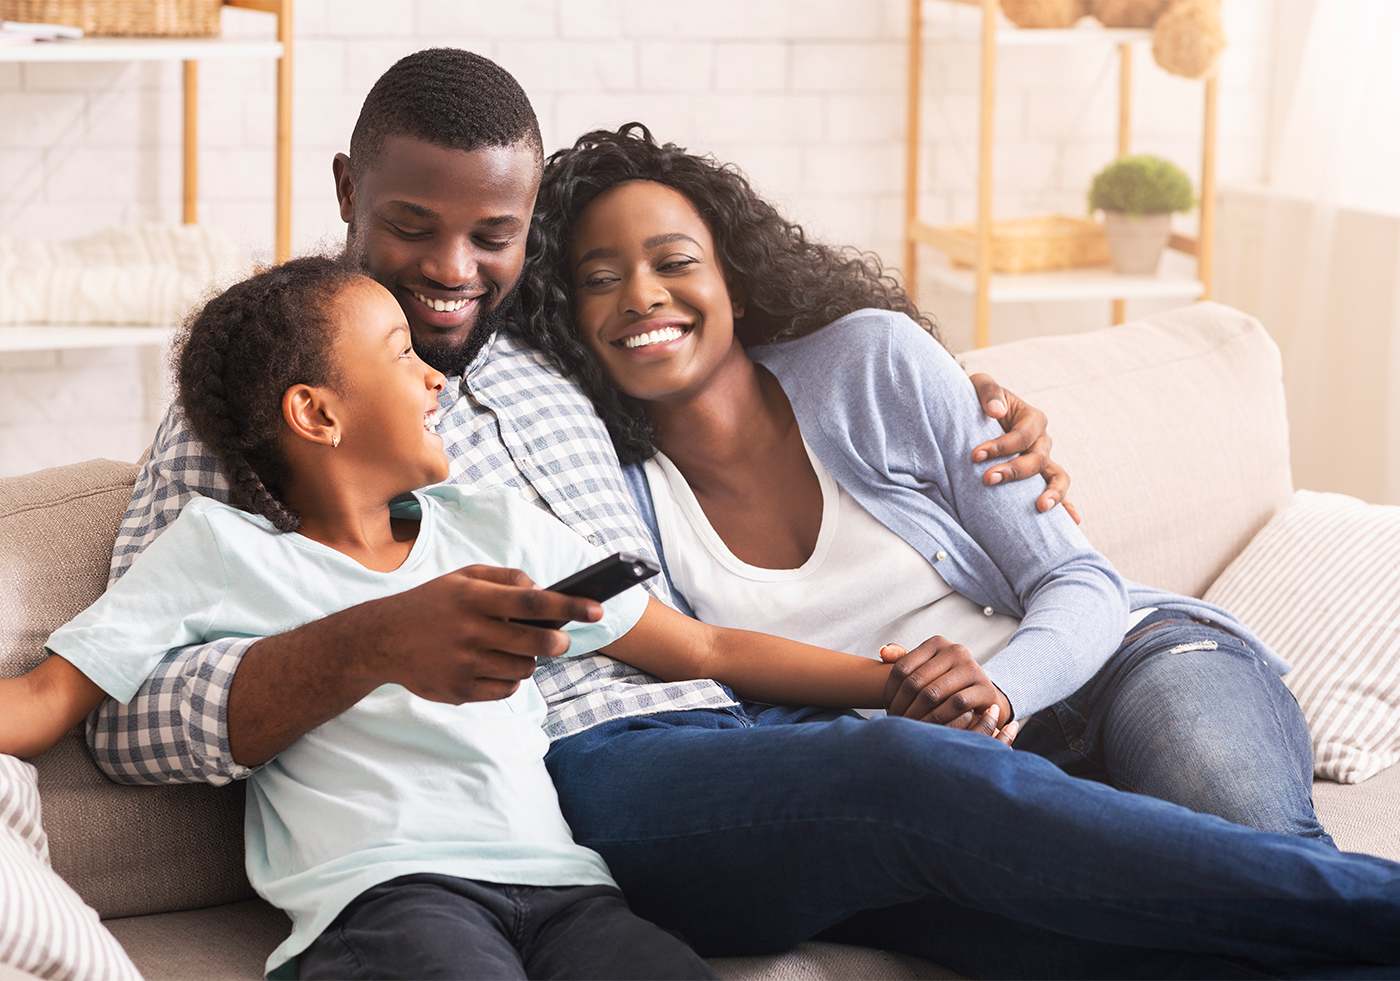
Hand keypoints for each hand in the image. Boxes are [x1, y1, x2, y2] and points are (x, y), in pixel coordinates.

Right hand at [227, 565, 602, 765]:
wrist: (380, 640)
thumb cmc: (432, 603)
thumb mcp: (463, 577)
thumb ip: (506, 577)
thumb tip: (543, 590)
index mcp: (473, 597)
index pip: (534, 602)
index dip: (570, 606)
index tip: (598, 609)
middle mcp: (470, 631)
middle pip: (537, 643)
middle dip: (558, 642)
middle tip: (560, 640)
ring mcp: (464, 664)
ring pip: (525, 669)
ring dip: (529, 661)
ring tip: (511, 649)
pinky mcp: (459, 692)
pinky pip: (506, 690)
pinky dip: (510, 680)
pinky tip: (495, 666)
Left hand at [879, 637, 1014, 742]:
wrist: (983, 696)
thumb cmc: (946, 682)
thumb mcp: (925, 668)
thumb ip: (902, 659)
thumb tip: (882, 652)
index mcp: (937, 643)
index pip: (902, 667)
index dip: (890, 690)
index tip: (886, 706)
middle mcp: (955, 650)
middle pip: (916, 681)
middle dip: (901, 705)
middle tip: (894, 721)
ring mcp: (972, 668)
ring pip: (933, 694)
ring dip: (916, 714)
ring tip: (908, 726)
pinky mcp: (984, 688)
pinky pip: (955, 705)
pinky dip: (937, 719)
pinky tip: (928, 729)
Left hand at [967, 373, 1080, 523]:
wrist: (977, 414)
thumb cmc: (979, 399)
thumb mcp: (980, 385)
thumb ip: (989, 392)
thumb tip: (996, 412)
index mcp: (1033, 418)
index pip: (1023, 435)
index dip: (1001, 446)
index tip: (975, 455)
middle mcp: (1042, 441)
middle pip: (1037, 459)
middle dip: (1014, 471)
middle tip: (987, 479)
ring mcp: (1043, 461)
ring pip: (1057, 477)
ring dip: (1052, 493)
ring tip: (1041, 507)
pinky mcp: (1038, 477)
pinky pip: (1057, 492)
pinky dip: (1066, 506)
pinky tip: (1073, 522)